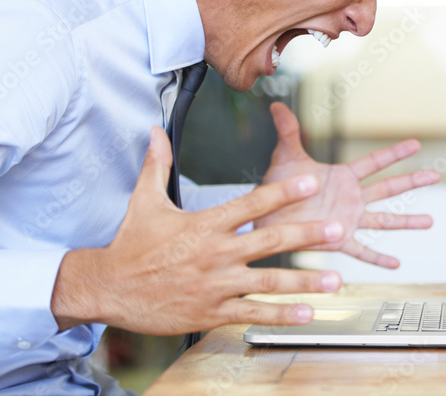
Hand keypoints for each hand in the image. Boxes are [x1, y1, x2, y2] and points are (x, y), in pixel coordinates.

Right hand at [51, 127, 344, 334]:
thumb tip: (155, 131)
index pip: (251, 204)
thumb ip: (157, 165)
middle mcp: (215, 253)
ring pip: (268, 281)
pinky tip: (307, 312)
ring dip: (304, 281)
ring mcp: (216, 285)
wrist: (107, 288)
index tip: (311, 184)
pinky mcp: (212, 312)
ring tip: (335, 280)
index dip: (283, 193)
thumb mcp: (144, 201)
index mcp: (205, 224)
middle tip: (337, 229)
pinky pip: (252, 313)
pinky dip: (281, 313)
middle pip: (270, 240)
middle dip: (307, 235)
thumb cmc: (130, 245)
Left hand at [255, 102, 439, 268]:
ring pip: (384, 220)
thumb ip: (288, 131)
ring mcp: (348, 220)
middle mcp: (352, 198)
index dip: (395, 152)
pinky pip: (362, 251)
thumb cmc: (277, 186)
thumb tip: (276, 105)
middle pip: (388, 188)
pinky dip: (378, 258)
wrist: (264, 216)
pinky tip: (396, 264)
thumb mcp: (286, 157)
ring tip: (429, 221)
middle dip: (412, 181)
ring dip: (407, 221)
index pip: (374, 162)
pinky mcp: (338, 241)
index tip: (416, 144)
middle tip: (435, 176)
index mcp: (343, 176)